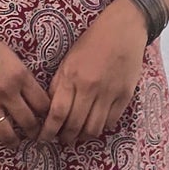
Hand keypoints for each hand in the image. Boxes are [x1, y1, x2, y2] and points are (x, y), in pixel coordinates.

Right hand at [0, 10, 50, 147]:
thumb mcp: (10, 56)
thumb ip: (22, 76)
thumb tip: (32, 96)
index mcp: (20, 76)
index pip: (43, 105)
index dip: (47, 115)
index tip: (44, 118)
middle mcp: (6, 92)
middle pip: (29, 123)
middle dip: (34, 132)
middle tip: (33, 134)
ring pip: (8, 134)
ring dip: (14, 141)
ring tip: (14, 141)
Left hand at [39, 0, 146, 146]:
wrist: (124, 29)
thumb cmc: (92, 42)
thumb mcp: (69, 60)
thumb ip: (59, 84)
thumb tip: (50, 108)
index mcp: (72, 77)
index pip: (57, 113)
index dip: (49, 131)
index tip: (43, 138)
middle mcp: (90, 88)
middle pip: (75, 125)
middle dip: (65, 138)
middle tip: (61, 140)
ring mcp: (110, 93)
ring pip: (94, 128)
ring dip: (83, 137)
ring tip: (77, 136)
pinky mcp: (125, 96)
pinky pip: (111, 121)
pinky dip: (101, 128)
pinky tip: (94, 125)